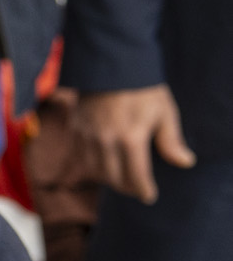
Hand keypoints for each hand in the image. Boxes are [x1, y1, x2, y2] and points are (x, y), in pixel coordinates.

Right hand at [79, 85, 193, 202]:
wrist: (111, 64)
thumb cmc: (142, 88)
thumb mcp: (164, 112)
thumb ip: (171, 141)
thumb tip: (185, 162)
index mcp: (131, 138)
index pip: (136, 176)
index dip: (144, 190)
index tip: (149, 196)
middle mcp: (106, 141)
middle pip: (113, 178)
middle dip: (126, 187)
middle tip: (136, 188)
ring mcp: (87, 136)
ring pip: (95, 171)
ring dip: (108, 179)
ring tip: (119, 178)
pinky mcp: (75, 128)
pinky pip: (80, 157)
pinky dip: (91, 166)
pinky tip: (101, 164)